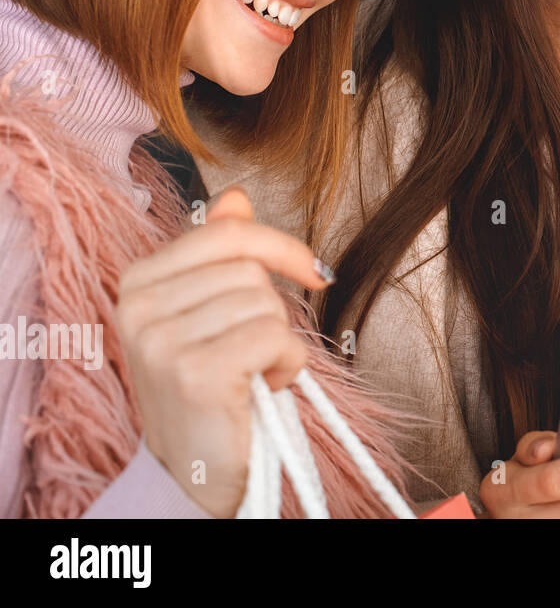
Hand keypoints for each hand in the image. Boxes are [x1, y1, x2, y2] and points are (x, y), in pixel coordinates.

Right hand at [115, 186, 333, 516]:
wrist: (192, 471)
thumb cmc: (210, 388)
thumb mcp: (209, 313)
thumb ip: (220, 253)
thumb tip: (236, 196)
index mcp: (139, 281)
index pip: (227, 232)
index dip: (279, 246)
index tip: (312, 270)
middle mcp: (138, 307)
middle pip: (249, 270)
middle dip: (271, 310)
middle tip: (253, 350)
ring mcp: (162, 340)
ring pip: (265, 304)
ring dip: (280, 342)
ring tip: (253, 373)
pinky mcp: (194, 372)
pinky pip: (274, 337)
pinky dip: (287, 364)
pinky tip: (263, 387)